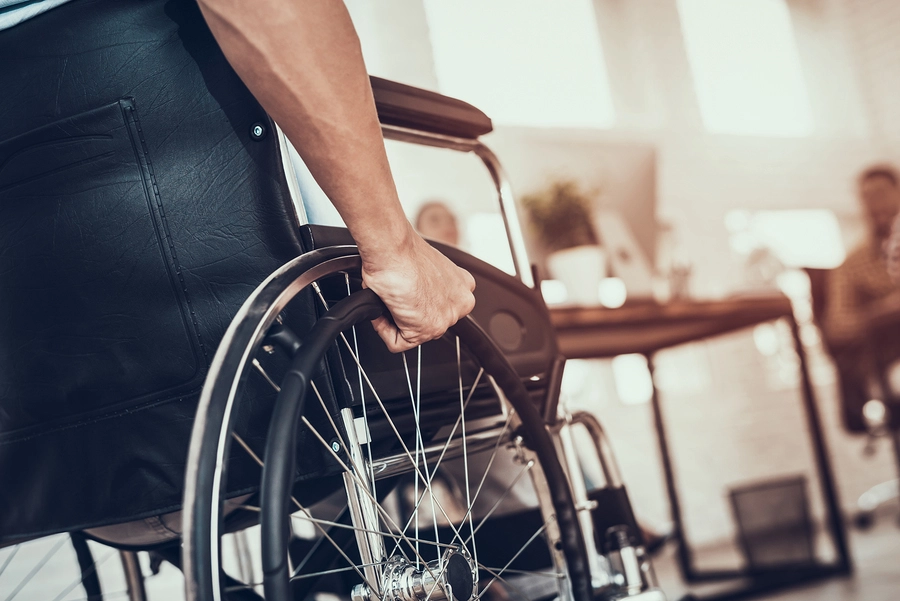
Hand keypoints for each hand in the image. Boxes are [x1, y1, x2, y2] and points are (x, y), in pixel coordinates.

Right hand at [360, 226, 475, 352]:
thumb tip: (411, 295)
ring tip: (388, 299)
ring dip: (394, 320)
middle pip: (427, 322)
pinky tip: (383, 309)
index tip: (406, 294)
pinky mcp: (426, 329)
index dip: (416, 303)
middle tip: (394, 296)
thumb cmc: (401, 251)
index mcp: (462, 285)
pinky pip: (397, 343)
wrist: (392, 248)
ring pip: (412, 333)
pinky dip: (383, 329)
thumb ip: (426, 286)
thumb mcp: (424, 268)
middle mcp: (460, 303)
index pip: (440, 307)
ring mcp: (446, 318)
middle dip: (407, 314)